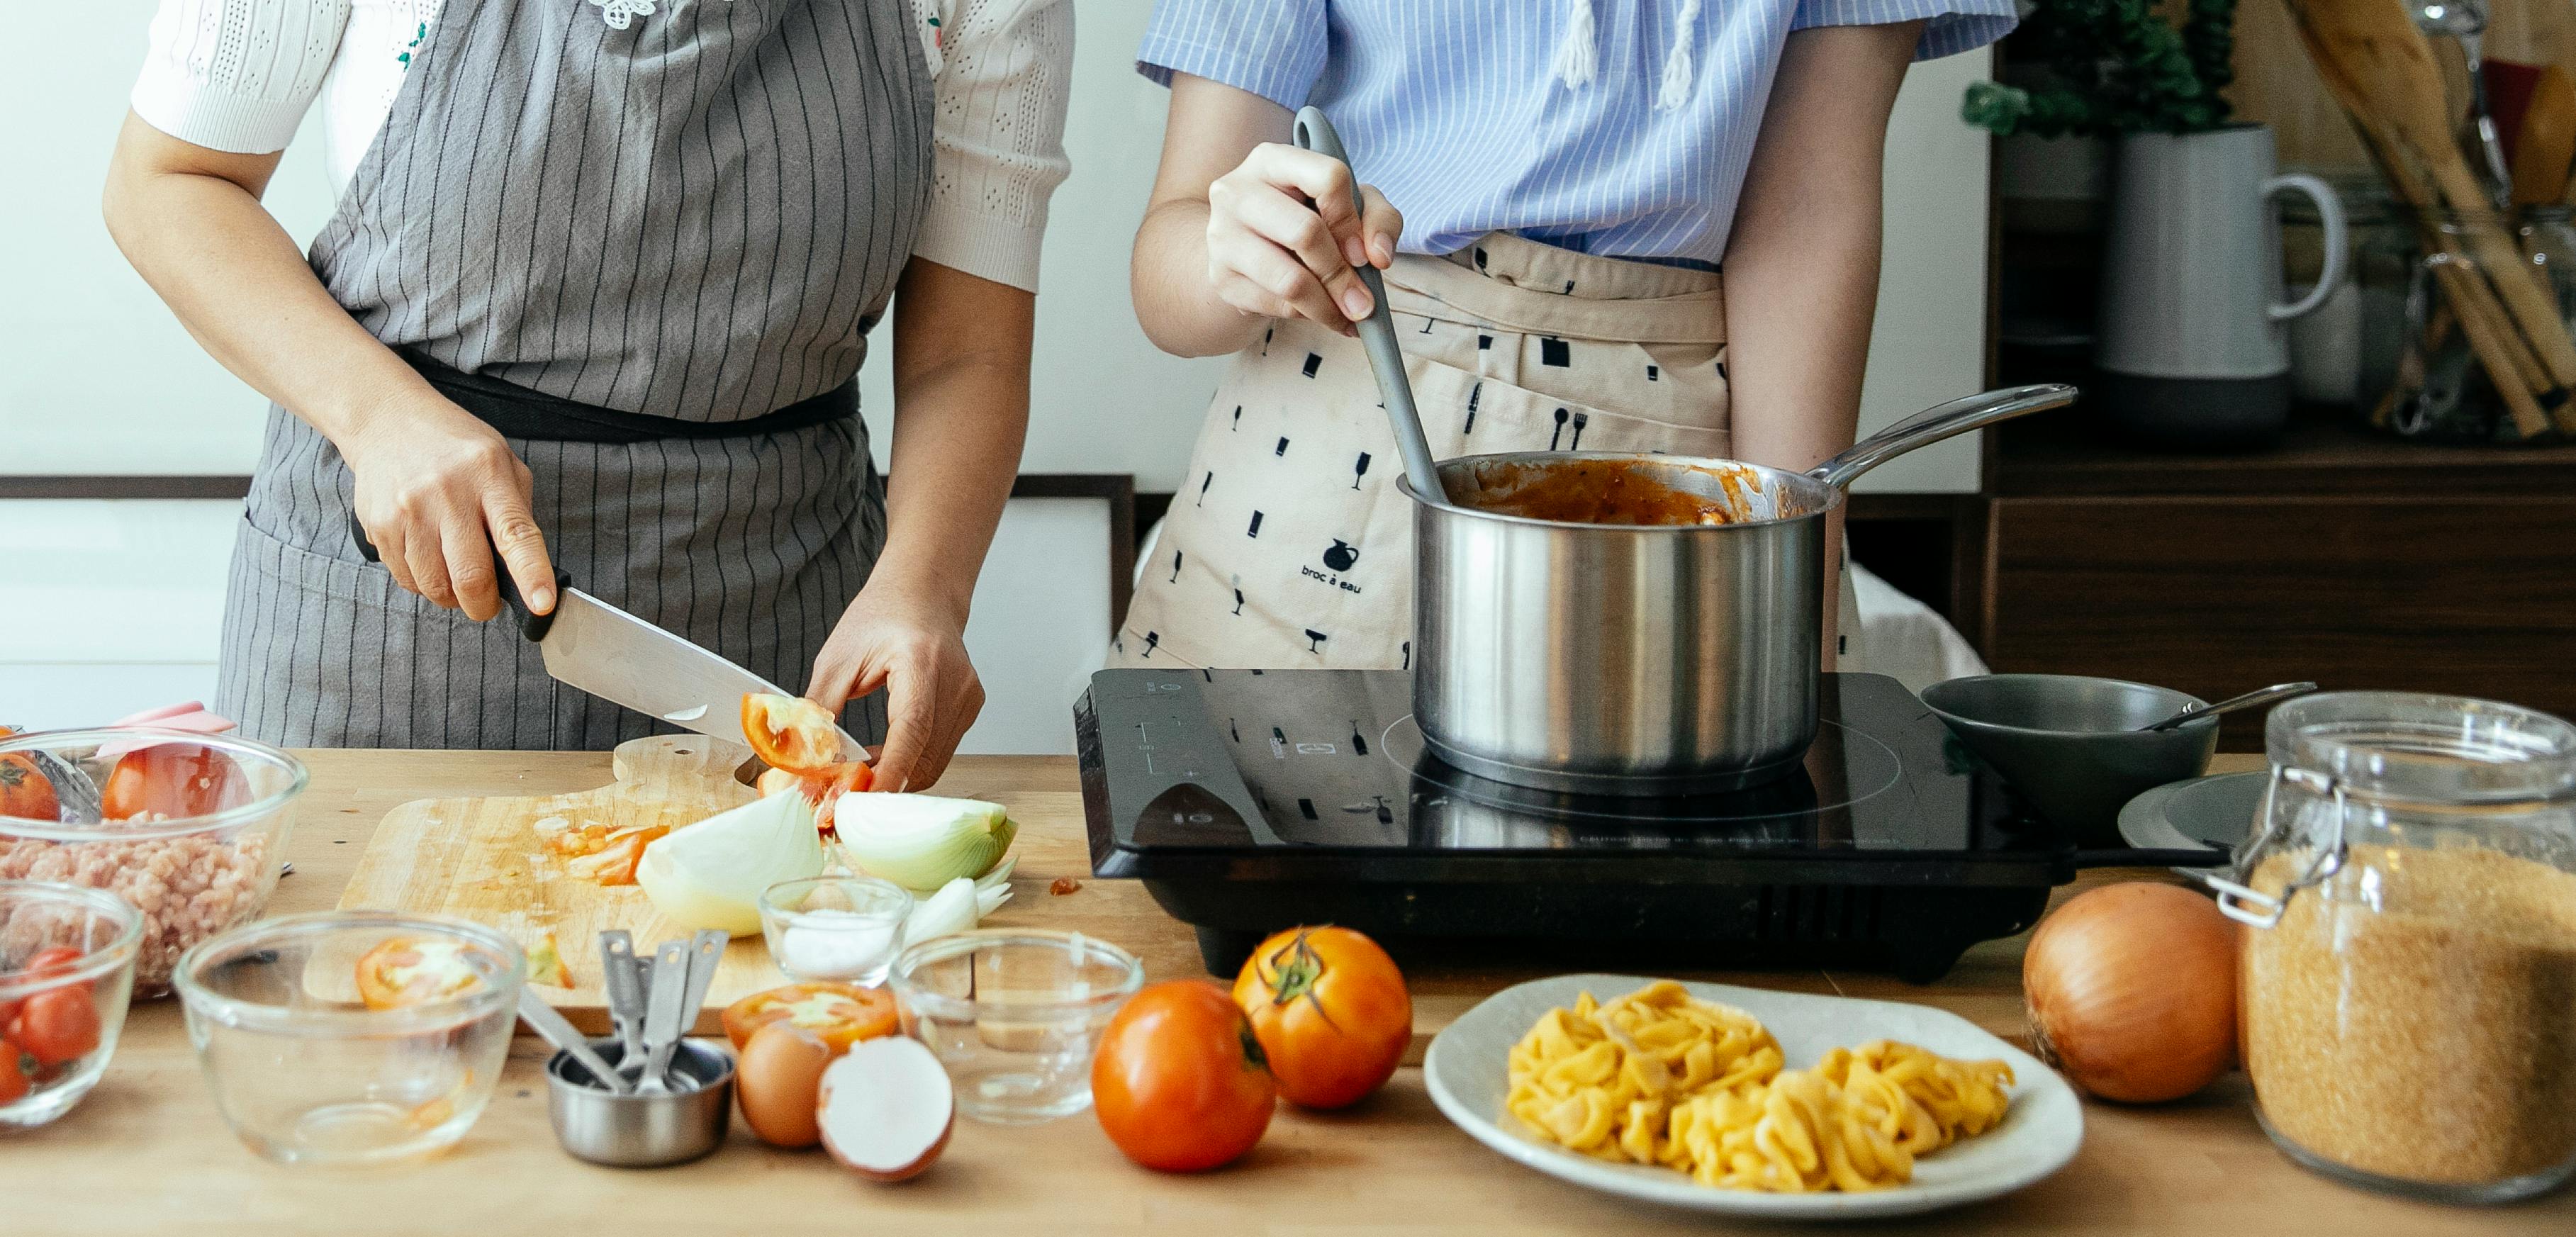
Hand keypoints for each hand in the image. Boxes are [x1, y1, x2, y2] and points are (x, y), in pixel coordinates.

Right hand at [342, 394, 556, 620]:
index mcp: (489, 475)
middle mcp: (447, 493)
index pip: (516, 534)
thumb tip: (528, 571)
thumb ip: (517, 513)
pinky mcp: (380, 524)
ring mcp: (409, 510)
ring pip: (434, 585)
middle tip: (487, 603)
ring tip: (455, 576)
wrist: (388, 420)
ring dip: (451, 596)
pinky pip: (406, 578)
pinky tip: (428, 558)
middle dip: (484, 605)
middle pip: (470, 576)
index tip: (542, 604)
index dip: (532, 574)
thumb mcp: (502, 462)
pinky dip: (423, 582)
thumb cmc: (455, 449)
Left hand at [805, 581, 984, 791]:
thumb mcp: (837, 659)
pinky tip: (886, 751)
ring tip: (862, 768)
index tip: (862, 800)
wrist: (922, 594)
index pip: (911, 730)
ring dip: (898, 774)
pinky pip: (941, 751)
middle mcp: (955, 684)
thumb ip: (819, 709)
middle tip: (844, 791)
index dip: (889, 771)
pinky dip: (912, 761)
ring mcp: (968, 699)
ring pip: (935, 762)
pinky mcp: (970, 709)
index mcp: (921, 663)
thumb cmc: (881, 617)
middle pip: (926, 758)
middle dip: (886, 784)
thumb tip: (801, 757)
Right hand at [1204, 143, 1402, 335]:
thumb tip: (1378, 256)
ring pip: (1289, 280)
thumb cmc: (1305, 215)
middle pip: (1305, 233)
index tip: (1363, 254)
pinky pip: (1274, 304)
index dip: (1352, 221)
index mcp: (1273, 159)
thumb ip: (1378, 218)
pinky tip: (1318, 313)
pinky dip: (1305, 316)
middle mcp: (1238, 190)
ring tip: (1347, 316)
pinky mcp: (1220, 276)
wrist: (1245, 245)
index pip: (1328, 179)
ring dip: (1327, 306)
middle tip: (1363, 303)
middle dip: (1342, 275)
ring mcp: (1223, 234)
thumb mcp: (1349, 203)